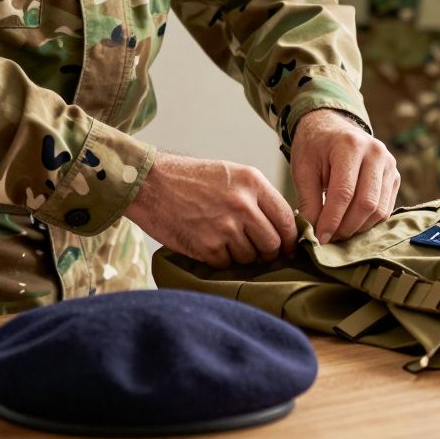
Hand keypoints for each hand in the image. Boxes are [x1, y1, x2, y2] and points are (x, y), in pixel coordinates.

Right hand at [125, 151, 295, 267]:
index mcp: (252, 182)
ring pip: (250, 257)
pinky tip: (208, 245)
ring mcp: (225, 226)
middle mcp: (243, 204)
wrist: (149, 183)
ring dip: (241, 256)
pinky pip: (226, 264)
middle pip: (272, 243)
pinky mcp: (207, 246)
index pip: (286, 218)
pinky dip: (219, 260)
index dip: (290, 238)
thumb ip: (257, 197)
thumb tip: (282, 226)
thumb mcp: (231, 174)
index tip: (288, 247)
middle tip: (258, 253)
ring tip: (224, 241)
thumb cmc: (190, 179)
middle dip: (268, 253)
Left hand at [290, 109, 399, 243]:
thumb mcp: (303, 170)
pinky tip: (351, 224)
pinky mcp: (395, 176)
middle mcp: (375, 153)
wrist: (331, 127)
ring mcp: (389, 164)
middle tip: (328, 239)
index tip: (319, 238)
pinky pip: (386, 208)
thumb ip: (309, 201)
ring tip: (338, 233)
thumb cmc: (315, 148)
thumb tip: (313, 234)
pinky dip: (368, 222)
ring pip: (379, 210)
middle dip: (346, 227)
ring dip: (358, 228)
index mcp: (350, 146)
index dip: (332, 220)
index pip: (344, 193)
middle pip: (366, 203)